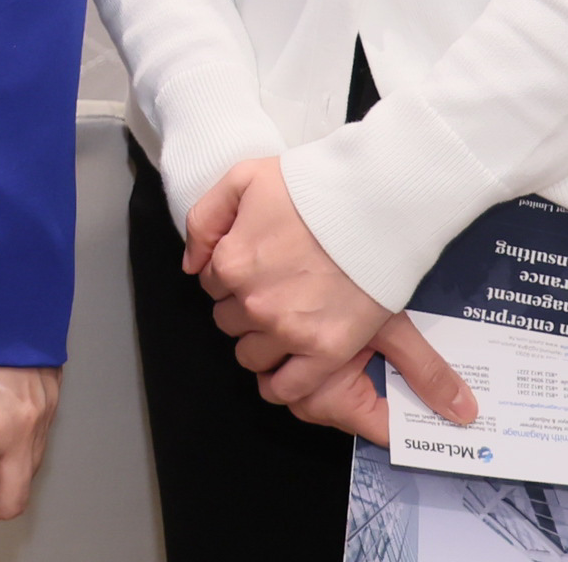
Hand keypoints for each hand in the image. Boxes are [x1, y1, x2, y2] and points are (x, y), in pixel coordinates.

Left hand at [185, 160, 474, 437]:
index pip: (210, 284)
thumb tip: (191, 265)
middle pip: (228, 321)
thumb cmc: (312, 187)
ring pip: (251, 356)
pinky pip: (286, 388)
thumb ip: (204, 221)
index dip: (232, 275)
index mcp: (231, 262)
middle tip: (276, 289)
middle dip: (244, 307)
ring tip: (287, 321)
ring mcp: (289, 331)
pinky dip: (280, 384)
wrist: (377, 204)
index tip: (257, 266)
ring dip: (261, 342)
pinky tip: (288, 365)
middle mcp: (253, 303)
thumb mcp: (243, 179)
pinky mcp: (326, 351)